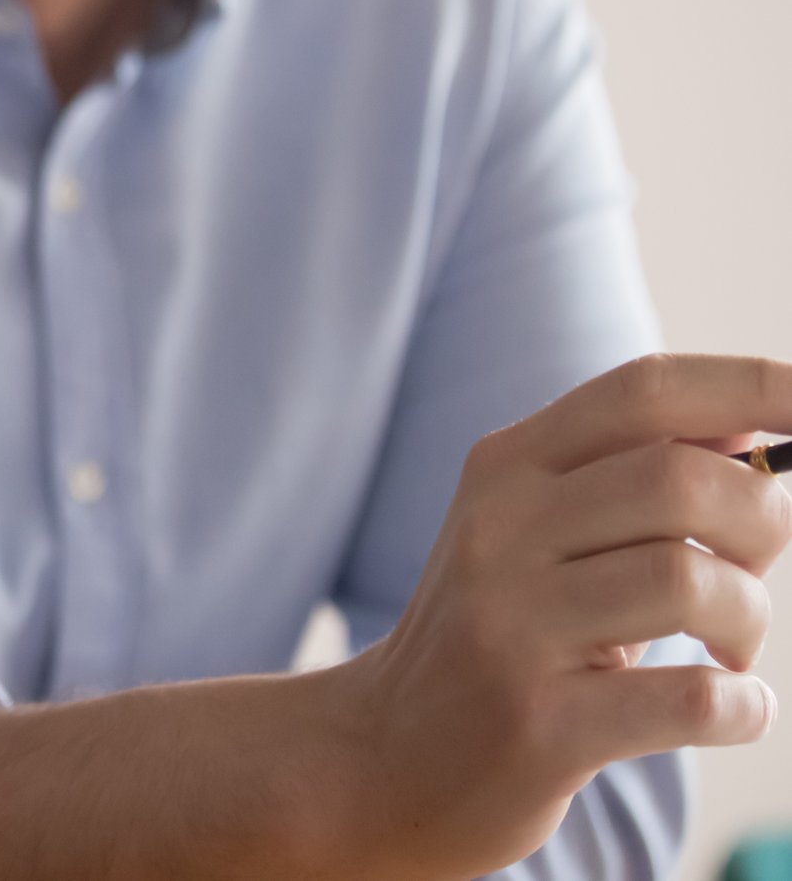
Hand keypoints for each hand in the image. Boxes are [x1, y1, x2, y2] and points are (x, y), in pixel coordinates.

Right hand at [330, 353, 791, 878]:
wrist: (386, 754)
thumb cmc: (505, 635)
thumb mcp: (539, 534)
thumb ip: (630, 476)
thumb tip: (759, 430)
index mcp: (507, 466)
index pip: (646, 391)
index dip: (753, 386)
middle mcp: (498, 529)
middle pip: (685, 480)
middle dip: (764, 525)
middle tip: (750, 575)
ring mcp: (511, 625)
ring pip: (692, 583)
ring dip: (751, 623)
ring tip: (729, 651)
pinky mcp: (536, 722)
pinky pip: (691, 700)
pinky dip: (742, 707)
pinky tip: (726, 707)